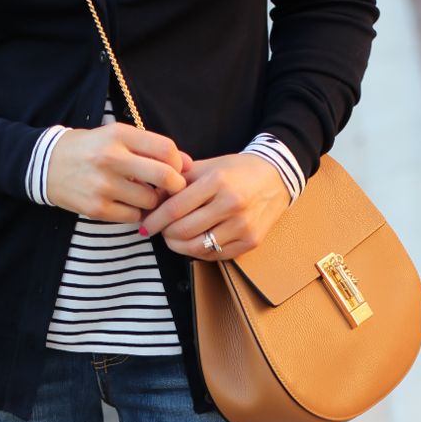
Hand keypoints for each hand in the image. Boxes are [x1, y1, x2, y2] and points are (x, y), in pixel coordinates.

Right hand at [46, 123, 191, 221]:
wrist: (47, 166)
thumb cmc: (90, 150)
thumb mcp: (116, 137)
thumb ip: (150, 148)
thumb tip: (188, 164)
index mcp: (119, 135)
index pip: (166, 149)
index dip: (179, 162)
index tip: (176, 169)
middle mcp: (112, 158)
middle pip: (165, 176)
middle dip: (175, 185)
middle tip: (171, 189)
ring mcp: (104, 185)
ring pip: (150, 200)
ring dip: (151, 200)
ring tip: (140, 193)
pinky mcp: (97, 208)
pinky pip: (132, 216)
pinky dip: (134, 212)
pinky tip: (125, 203)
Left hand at [139, 152, 291, 259]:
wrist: (276, 178)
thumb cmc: (237, 171)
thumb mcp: (208, 166)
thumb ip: (180, 181)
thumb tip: (152, 197)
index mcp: (217, 181)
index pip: (176, 207)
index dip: (155, 220)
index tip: (144, 225)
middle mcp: (231, 204)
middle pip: (184, 230)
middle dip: (165, 234)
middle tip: (160, 231)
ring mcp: (242, 226)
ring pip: (197, 247)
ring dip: (178, 246)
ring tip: (173, 238)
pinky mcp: (250, 242)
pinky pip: (214, 255)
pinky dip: (198, 251)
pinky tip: (193, 242)